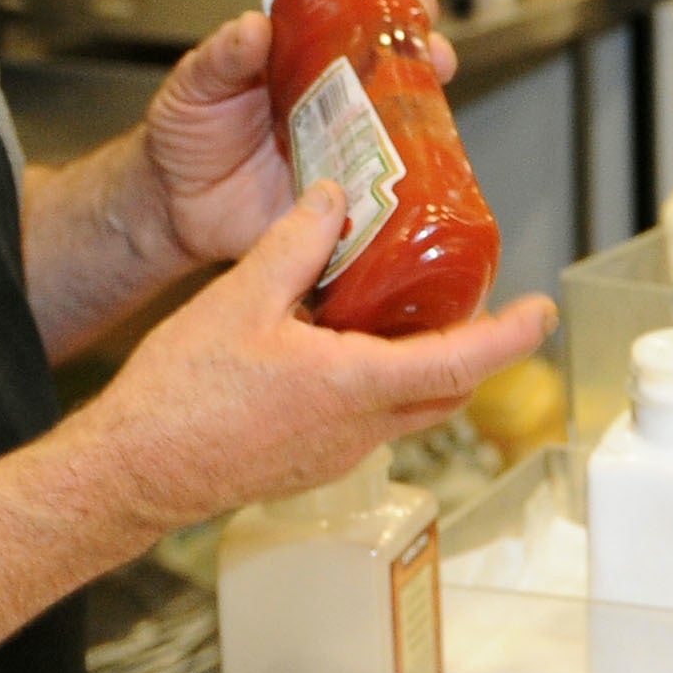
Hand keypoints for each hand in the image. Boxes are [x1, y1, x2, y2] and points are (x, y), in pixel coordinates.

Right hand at [76, 185, 553, 524]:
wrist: (132, 472)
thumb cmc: (180, 398)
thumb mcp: (239, 299)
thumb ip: (296, 244)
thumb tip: (336, 200)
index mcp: (353, 386)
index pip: (461, 361)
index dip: (510, 336)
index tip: (540, 313)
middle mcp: (358, 428)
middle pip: (446, 390)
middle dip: (476, 350)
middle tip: (484, 308)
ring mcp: (336, 452)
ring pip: (407, 407)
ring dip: (422, 365)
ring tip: (410, 313)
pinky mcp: (310, 462)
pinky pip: (368, 419)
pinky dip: (379, 382)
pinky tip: (343, 347)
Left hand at [128, 6, 458, 273]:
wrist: (171, 205)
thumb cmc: (185, 133)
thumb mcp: (197, 82)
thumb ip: (223, 55)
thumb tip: (254, 25)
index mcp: (305, 67)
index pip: (358, 29)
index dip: (391, 12)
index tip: (409, 0)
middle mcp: (334, 108)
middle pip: (396, 78)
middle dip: (427, 61)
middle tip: (435, 55)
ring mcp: (340, 156)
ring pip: (398, 136)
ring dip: (425, 123)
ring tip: (433, 114)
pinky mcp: (336, 206)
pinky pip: (376, 199)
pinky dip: (398, 193)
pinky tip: (413, 182)